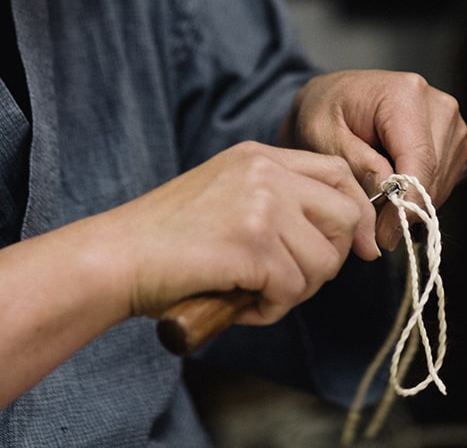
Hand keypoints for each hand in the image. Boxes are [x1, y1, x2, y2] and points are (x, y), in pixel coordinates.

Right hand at [109, 142, 379, 323]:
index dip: (351, 215)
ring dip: (294, 291)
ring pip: (322, 261)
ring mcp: (261, 203)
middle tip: (289, 281)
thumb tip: (344, 239)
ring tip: (253, 294)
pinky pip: (292, 288)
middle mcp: (265, 171)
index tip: (349, 249)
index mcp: (259, 156)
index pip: (338, 173)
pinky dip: (270, 309)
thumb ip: (278, 203)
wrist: (115, 257)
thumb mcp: (228, 197)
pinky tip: (238, 303)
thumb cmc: (167, 242)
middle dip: (328, 259)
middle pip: (345, 215)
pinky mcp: (252, 242)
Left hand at [280, 70, 466, 249]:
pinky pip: (444, 182)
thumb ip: (355, 162)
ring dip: (412, 202)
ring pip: (442, 183)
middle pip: (435, 174)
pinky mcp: (454, 140)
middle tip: (373, 228)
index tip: (384, 235)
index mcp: (405, 95)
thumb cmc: (324, 113)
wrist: (334, 100)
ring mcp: (451, 122)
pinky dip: (419, 195)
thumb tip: (388, 188)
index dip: (405, 203)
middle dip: (406, 208)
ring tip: (376, 201)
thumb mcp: (322, 136)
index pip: (419, 159)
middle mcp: (438, 105)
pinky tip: (392, 189)